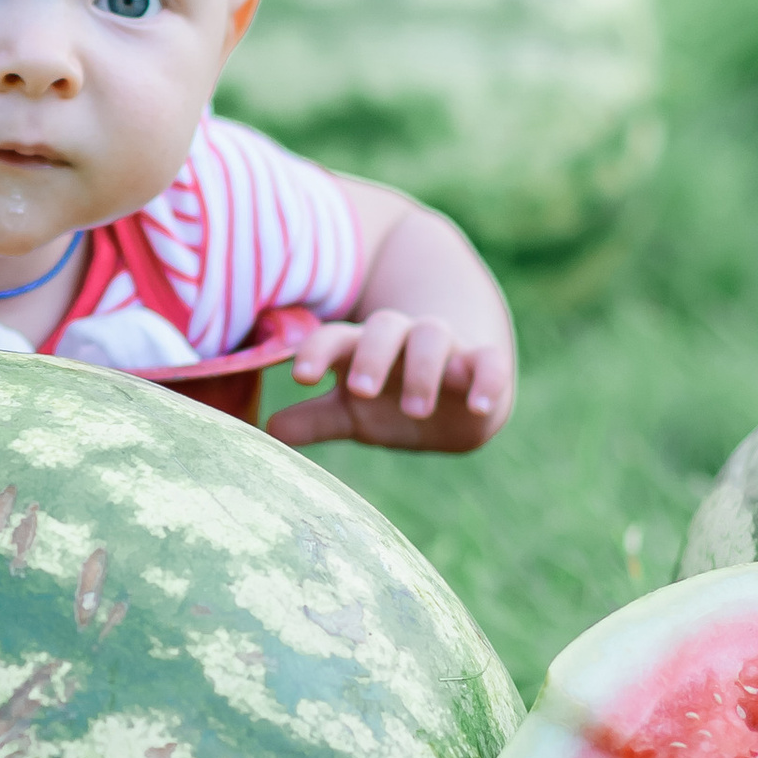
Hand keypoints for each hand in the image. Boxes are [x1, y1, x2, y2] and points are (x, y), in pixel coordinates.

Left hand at [266, 309, 513, 453]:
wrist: (458, 398)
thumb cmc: (392, 400)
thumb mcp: (353, 413)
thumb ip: (315, 420)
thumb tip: (268, 430)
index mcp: (362, 348)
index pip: (335, 338)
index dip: (317, 352)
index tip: (301, 377)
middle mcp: (402, 340)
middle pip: (384, 327)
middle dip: (372, 355)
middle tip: (361, 390)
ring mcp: (445, 348)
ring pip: (433, 336)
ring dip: (423, 369)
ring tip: (415, 410)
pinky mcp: (483, 364)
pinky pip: (488, 362)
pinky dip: (486, 380)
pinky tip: (478, 406)